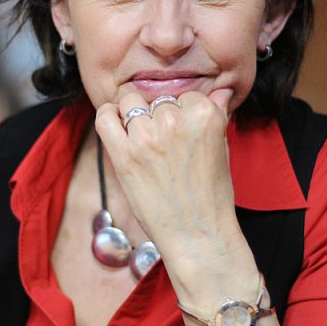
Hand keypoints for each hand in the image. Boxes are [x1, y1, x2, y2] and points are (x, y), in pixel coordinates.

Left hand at [94, 91, 248, 267]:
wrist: (197, 235)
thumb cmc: (211, 195)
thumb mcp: (222, 149)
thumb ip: (217, 113)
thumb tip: (221, 90)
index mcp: (205, 115)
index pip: (185, 95)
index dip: (182, 113)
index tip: (182, 134)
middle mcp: (175, 121)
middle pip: (157, 98)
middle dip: (158, 116)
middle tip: (163, 145)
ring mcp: (147, 136)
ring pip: (130, 102)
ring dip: (134, 117)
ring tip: (144, 141)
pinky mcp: (124, 154)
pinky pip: (104, 117)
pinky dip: (108, 117)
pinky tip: (118, 129)